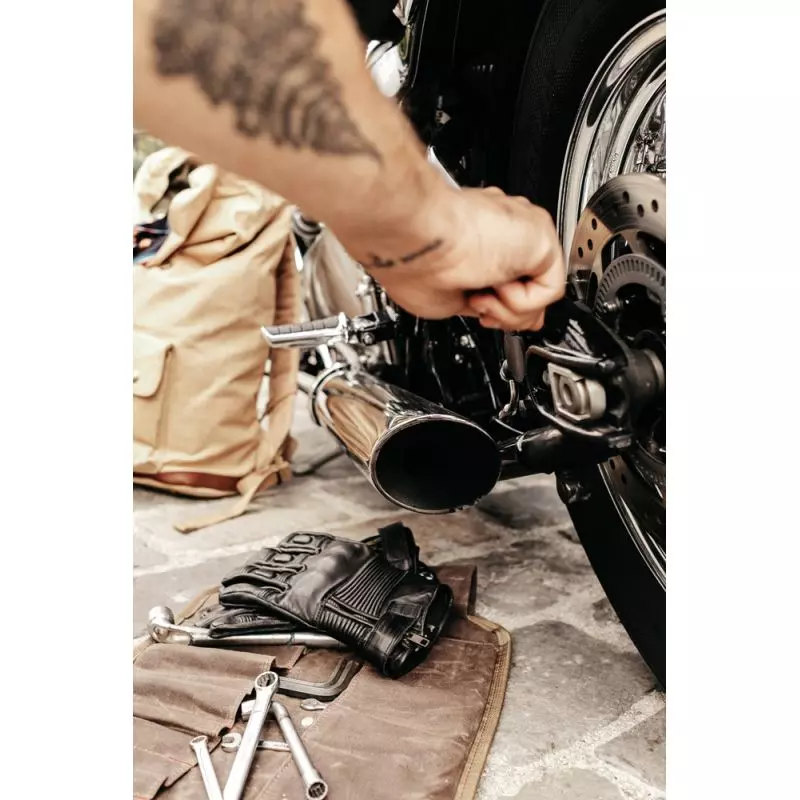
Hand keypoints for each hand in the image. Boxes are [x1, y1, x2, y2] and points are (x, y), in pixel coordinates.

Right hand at [343, 186, 565, 330]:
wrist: (418, 242)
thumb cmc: (415, 263)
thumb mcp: (449, 301)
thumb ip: (484, 306)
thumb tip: (503, 318)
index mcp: (479, 242)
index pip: (512, 279)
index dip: (501, 310)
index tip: (481, 315)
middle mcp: (502, 234)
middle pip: (529, 289)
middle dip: (505, 314)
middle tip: (478, 306)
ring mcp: (521, 233)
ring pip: (541, 294)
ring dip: (508, 311)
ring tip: (481, 295)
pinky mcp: (541, 238)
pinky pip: (551, 290)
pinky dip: (521, 303)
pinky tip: (496, 287)